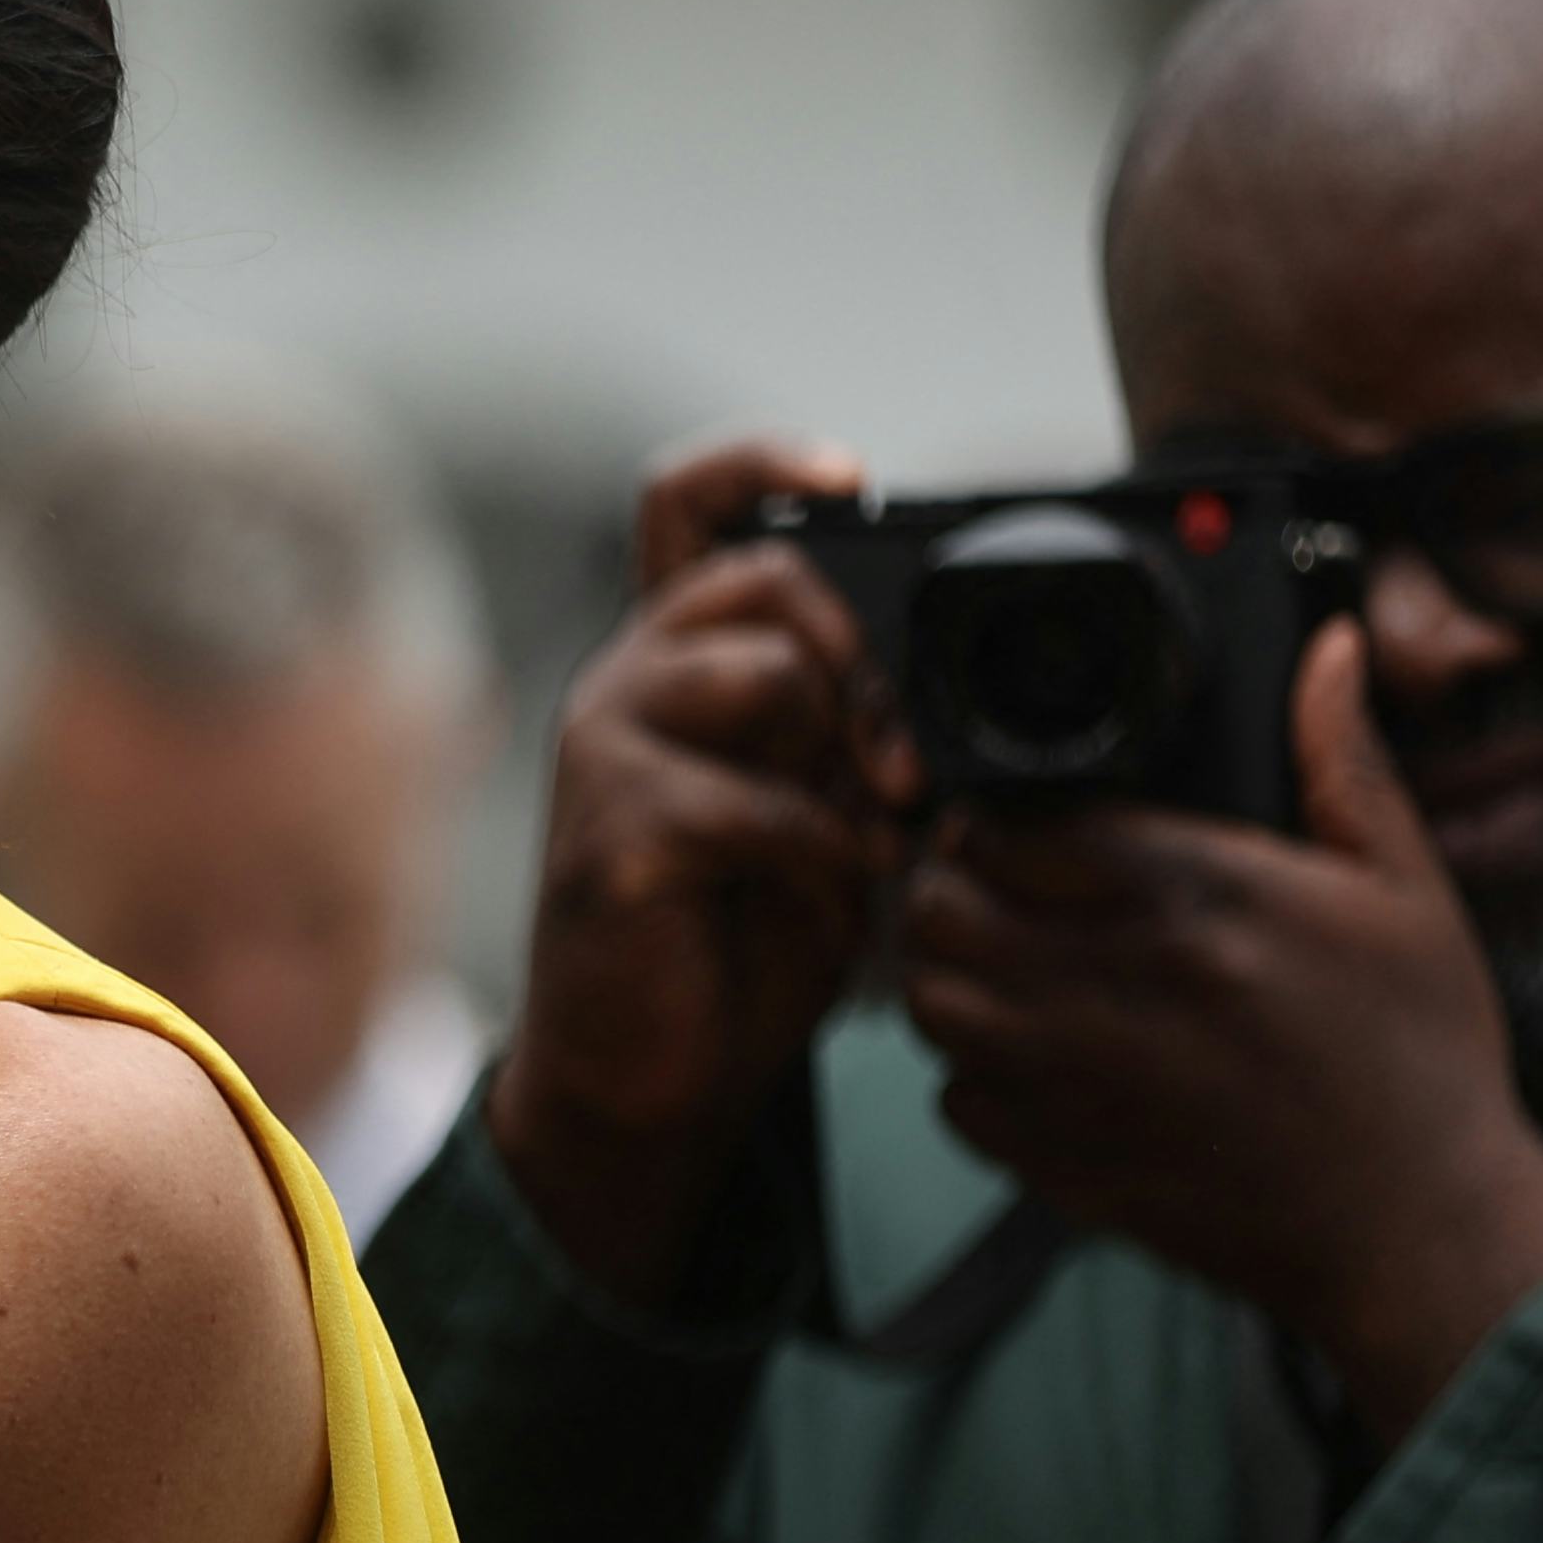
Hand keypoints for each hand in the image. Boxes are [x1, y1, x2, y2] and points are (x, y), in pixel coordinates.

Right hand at [488, 436, 907, 1301]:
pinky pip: (751, 804)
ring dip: (846, 753)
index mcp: (678, 661)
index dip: (763, 463)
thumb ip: (850, 730)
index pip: (687, 503)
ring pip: (757, 673)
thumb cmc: (738, 938)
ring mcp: (603, 754)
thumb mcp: (820, 807)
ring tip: (872, 833)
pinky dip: (819, 856)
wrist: (652, 1079)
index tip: (849, 479)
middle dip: (863, 653)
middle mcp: (627, 685)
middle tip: (907, 760)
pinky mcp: (610, 838)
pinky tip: (829, 900)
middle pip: (758, 576)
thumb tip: (939, 690)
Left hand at [898, 620, 1542, 1444]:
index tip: (1024, 821)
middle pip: (941, 903)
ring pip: (928, 998)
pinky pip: (954, 1099)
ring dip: (952, 972)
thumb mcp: (1405, 890)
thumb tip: (1326, 651)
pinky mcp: (1062, 1162)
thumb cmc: (1421, 1061)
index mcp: (1199, 899)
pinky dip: (973, 1076)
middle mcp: (1119, 984)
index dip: (1001, 812)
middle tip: (997, 888)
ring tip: (1007, 964)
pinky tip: (1034, 1059)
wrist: (1423, 1230)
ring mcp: (1078, 1080)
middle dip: (954, 883)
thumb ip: (1343, 761)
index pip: (1016, 822)